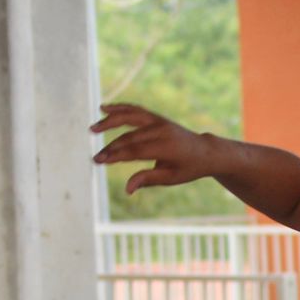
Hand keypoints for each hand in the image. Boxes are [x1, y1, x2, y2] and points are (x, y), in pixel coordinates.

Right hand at [91, 104, 219, 194]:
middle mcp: (162, 131)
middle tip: (96, 156)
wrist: (205, 151)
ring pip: (129, 117)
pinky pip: (135, 110)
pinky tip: (104, 109)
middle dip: (111, 147)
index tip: (100, 161)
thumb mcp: (171, 178)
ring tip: (93, 129)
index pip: (135, 151)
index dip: (116, 155)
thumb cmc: (188, 168)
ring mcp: (159, 121)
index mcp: (167, 148)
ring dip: (109, 121)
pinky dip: (119, 108)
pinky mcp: (156, 116)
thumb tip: (127, 190)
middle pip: (129, 137)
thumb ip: (148, 180)